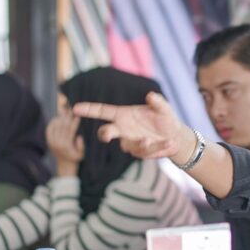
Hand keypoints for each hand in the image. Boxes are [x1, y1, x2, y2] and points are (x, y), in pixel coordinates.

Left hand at [46, 113, 84, 173]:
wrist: (65, 166)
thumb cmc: (75, 159)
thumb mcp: (81, 154)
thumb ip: (81, 146)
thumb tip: (78, 137)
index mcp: (67, 145)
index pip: (71, 130)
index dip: (74, 122)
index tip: (77, 116)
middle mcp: (58, 143)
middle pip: (63, 126)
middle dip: (67, 117)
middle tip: (70, 109)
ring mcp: (52, 142)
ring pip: (55, 126)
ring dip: (60, 118)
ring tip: (64, 112)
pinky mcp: (49, 142)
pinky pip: (49, 130)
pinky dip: (52, 123)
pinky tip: (56, 118)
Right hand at [72, 92, 192, 161]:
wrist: (175, 136)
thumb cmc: (165, 118)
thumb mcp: (164, 109)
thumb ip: (158, 102)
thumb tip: (151, 96)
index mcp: (123, 114)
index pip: (102, 111)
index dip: (88, 110)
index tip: (74, 108)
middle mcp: (123, 129)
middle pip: (106, 132)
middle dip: (105, 133)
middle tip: (107, 135)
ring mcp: (129, 142)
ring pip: (130, 146)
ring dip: (144, 144)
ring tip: (160, 139)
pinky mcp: (138, 153)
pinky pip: (144, 153)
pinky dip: (158, 149)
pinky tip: (169, 144)